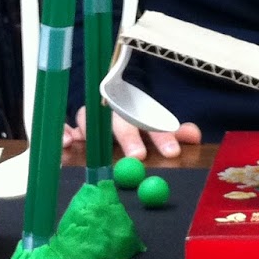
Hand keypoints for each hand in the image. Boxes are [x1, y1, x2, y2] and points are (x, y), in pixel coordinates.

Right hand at [62, 105, 201, 159]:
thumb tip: (194, 136)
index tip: (172, 152)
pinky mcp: (74, 127)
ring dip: (90, 130)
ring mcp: (93, 118)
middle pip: (121, 120)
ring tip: (97, 146)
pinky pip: (65, 124)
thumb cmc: (136, 121)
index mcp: (138, 111)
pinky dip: (64, 130)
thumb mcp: (157, 126)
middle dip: (129, 137)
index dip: (162, 135)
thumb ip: (175, 132)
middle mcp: (114, 112)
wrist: (110, 102)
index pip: (152, 120)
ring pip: (89, 116)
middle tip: (138, 156)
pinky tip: (66, 142)